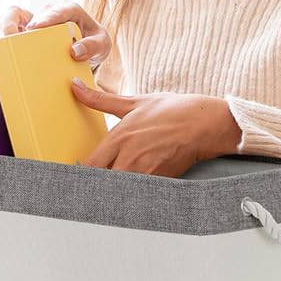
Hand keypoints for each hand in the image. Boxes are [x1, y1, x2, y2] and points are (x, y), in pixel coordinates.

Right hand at [0, 1, 111, 67]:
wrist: (87, 47)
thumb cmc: (94, 42)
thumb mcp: (103, 45)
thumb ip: (94, 46)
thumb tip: (75, 51)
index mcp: (70, 9)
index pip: (59, 11)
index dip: (46, 18)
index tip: (36, 28)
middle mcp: (50, 11)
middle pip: (35, 15)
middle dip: (27, 28)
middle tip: (19, 40)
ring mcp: (36, 18)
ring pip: (16, 14)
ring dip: (8, 25)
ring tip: (6, 40)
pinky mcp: (25, 27)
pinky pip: (10, 22)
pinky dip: (5, 30)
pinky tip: (3, 44)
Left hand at [71, 82, 242, 176]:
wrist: (205, 124)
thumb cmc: (172, 111)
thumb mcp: (135, 102)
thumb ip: (101, 99)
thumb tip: (76, 87)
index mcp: (120, 136)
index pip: (89, 164)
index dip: (81, 172)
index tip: (81, 171)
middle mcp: (130, 156)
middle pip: (101, 182)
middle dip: (95, 184)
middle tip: (93, 184)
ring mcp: (145, 171)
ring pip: (118, 190)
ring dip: (113, 190)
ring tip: (111, 189)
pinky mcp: (159, 181)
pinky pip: (139, 193)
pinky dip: (133, 193)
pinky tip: (132, 189)